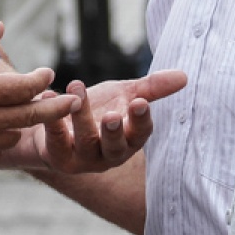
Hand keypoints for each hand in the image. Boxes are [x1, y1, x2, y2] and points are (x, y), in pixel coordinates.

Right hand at [0, 20, 77, 167]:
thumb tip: (0, 26)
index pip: (25, 87)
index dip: (41, 79)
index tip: (48, 72)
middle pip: (32, 116)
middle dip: (56, 108)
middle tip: (72, 102)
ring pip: (13, 136)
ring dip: (23, 125)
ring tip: (26, 115)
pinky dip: (0, 143)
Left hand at [6, 70, 186, 173]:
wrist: (58, 123)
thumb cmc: (98, 110)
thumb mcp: (124, 95)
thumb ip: (151, 88)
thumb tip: (184, 76)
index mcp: (129, 139)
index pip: (141, 133)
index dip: (141, 120)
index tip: (139, 103)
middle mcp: (109, 154)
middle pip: (115, 147)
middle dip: (113, 131)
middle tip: (111, 115)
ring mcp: (83, 158)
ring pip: (85, 142)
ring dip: (81, 116)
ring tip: (76, 90)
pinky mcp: (58, 157)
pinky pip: (55, 142)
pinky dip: (52, 120)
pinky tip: (50, 95)